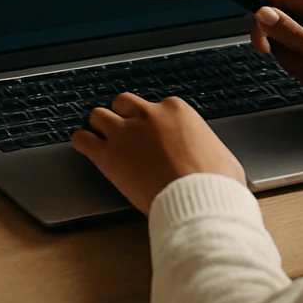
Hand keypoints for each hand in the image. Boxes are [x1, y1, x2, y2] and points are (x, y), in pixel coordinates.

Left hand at [71, 93, 245, 214]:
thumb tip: (214, 158)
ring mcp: (125, 134)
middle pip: (123, 103)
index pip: (154, 106)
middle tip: (123, 132)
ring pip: (98, 115)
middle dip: (122, 116)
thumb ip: (206, 148)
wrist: (199, 200)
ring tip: (99, 138)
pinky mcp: (108, 156)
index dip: (150, 122)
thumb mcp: (220, 155)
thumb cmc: (214, 182)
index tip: (151, 134)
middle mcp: (148, 116)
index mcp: (176, 111)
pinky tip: (83, 147)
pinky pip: (82, 139)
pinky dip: (81, 142)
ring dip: (99, 127)